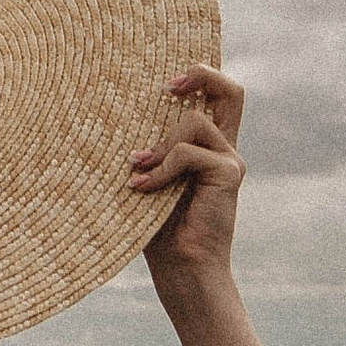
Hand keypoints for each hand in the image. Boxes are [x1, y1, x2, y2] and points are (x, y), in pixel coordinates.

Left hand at [131, 68, 244, 289]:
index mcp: (208, 148)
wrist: (182, 270)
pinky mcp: (228, 174)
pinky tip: (143, 189)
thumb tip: (115, 117)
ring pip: (193, 122)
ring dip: (159, 145)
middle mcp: (224, 150)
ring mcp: (229, 161)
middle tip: (166, 87)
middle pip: (230, 91)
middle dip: (200, 75)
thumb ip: (147, 151)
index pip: (217, 98)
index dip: (199, 76)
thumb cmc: (157, 231)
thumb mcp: (147, 181)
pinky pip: (187, 153)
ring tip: (137, 171)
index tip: (165, 84)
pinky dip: (161, 169)